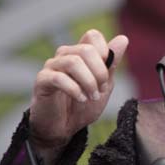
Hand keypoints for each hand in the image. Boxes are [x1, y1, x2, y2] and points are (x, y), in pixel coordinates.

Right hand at [29, 29, 128, 149]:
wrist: (64, 128)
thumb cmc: (83, 105)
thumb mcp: (105, 85)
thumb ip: (112, 63)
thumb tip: (123, 38)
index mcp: (81, 54)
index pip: (93, 35)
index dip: (105, 51)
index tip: (108, 73)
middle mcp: (65, 55)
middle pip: (86, 49)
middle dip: (100, 72)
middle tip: (101, 90)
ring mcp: (51, 66)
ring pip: (73, 62)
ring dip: (88, 82)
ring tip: (92, 96)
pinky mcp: (41, 81)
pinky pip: (58, 77)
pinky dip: (74, 89)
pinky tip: (81, 99)